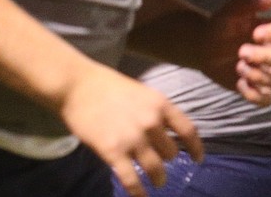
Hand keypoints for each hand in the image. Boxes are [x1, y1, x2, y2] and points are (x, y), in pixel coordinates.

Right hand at [59, 61, 202, 196]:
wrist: (73, 84)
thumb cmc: (103, 84)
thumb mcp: (137, 91)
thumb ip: (152, 111)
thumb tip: (165, 133)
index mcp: (158, 104)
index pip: (188, 131)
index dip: (195, 148)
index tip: (197, 159)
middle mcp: (150, 122)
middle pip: (170, 154)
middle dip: (165, 159)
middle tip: (157, 162)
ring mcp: (132, 138)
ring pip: (156, 170)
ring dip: (157, 178)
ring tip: (155, 181)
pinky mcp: (113, 151)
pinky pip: (132, 180)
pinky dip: (138, 192)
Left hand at [200, 0, 270, 105]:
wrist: (203, 45)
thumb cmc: (221, 25)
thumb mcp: (230, 11)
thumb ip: (247, 2)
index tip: (257, 33)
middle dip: (265, 57)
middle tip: (242, 52)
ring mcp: (267, 72)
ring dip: (260, 75)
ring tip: (239, 66)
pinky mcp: (256, 88)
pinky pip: (266, 100)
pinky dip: (256, 95)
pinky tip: (239, 83)